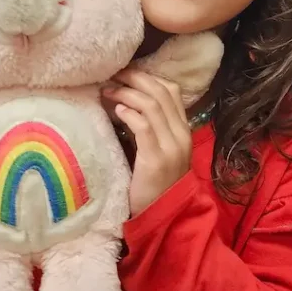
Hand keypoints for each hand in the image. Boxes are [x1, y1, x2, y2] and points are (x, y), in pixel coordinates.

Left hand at [103, 69, 191, 216]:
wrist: (163, 215)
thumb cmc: (154, 184)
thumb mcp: (159, 151)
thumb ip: (151, 129)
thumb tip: (126, 104)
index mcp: (183, 131)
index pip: (171, 91)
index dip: (148, 78)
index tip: (126, 74)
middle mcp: (181, 135)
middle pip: (160, 93)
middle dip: (135, 79)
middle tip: (114, 75)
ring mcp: (170, 147)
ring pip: (151, 105)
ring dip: (127, 94)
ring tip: (108, 92)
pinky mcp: (156, 159)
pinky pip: (144, 127)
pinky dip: (130, 114)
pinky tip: (117, 110)